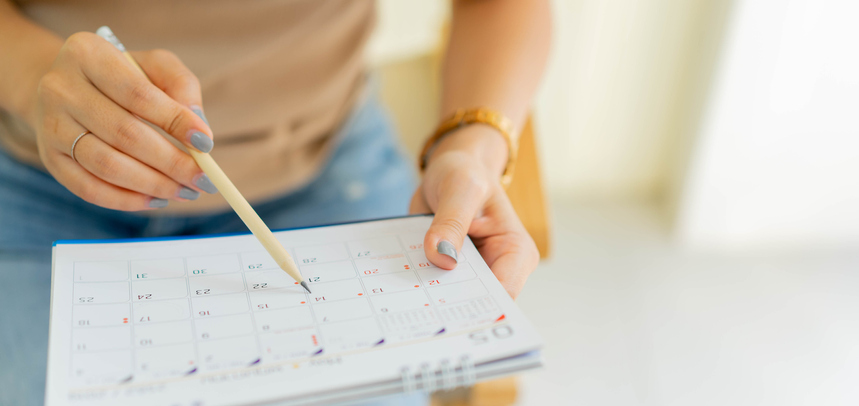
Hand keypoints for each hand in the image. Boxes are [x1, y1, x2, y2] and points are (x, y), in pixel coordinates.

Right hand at [32, 32, 215, 210]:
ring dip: (153, 185)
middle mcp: (61, 89)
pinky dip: (127, 200)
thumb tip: (199, 127)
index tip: (206, 144)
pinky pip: (88, 189)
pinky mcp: (50, 158)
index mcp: (87, 54)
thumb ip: (181, 85)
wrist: (67, 88)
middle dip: (171, 162)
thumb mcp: (154, 66)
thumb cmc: (123, 76)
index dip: (175, 121)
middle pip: (124, 134)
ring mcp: (51, 126)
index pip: (138, 94)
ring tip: (185, 191)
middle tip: (203, 179)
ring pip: (107, 165)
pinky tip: (156, 199)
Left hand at [409, 125, 538, 298]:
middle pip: (476, 303)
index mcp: (516, 252)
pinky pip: (431, 287)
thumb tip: (441, 257)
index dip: (477, 307)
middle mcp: (498, 268)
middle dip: (449, 307)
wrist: (450, 170)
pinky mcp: (447, 271)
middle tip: (416, 310)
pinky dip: (415, 284)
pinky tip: (395, 285)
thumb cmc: (466, 173)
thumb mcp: (461, 188)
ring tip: (401, 299)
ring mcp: (471, 273)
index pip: (502, 293)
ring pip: (450, 300)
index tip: (445, 314)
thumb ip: (452, 222)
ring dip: (427, 298)